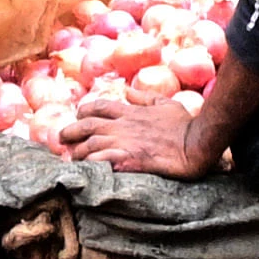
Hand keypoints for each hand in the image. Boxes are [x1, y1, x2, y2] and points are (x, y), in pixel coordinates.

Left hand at [55, 86, 216, 179]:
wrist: (197, 142)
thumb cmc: (185, 124)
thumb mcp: (165, 103)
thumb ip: (144, 97)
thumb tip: (127, 90)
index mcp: (131, 111)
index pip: (100, 106)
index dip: (85, 110)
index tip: (78, 116)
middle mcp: (124, 125)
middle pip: (88, 124)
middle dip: (71, 130)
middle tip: (61, 138)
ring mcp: (126, 141)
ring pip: (92, 143)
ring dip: (78, 151)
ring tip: (71, 158)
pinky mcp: (131, 159)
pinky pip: (104, 160)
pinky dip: (92, 163)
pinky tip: (85, 169)